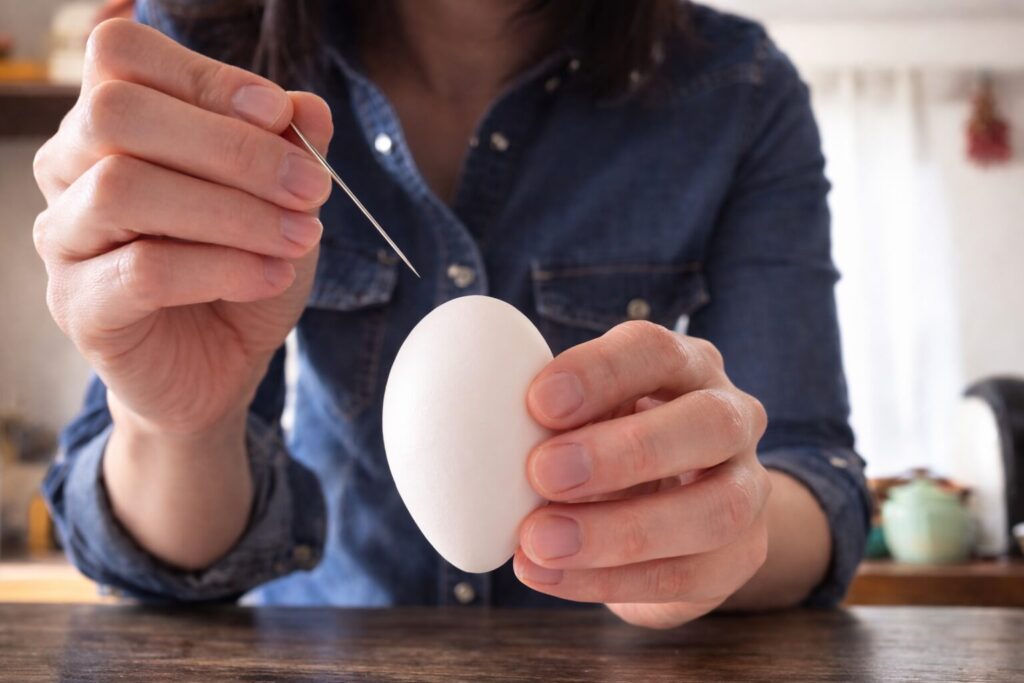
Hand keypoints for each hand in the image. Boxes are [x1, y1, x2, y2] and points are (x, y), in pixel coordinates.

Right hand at [33, 19, 332, 437]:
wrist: (223, 367)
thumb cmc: (243, 271)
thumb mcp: (282, 204)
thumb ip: (288, 149)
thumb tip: (308, 108)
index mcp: (114, 124)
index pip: (122, 54)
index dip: (204, 74)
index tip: (281, 114)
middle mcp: (71, 169)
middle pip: (116, 113)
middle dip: (232, 147)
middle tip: (311, 188)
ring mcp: (66, 238)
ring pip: (124, 189)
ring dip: (233, 212)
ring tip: (300, 239)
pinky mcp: (81, 305)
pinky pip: (143, 270)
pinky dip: (223, 268)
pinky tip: (272, 276)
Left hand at [515, 321, 770, 628]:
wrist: (675, 508)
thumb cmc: (607, 441)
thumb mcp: (582, 415)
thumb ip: (545, 419)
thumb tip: (468, 434)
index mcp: (686, 365)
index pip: (656, 351)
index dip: (601, 372)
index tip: (536, 400)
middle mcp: (732, 417)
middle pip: (707, 423)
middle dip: (624, 451)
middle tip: (542, 473)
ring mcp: (749, 488)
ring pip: (713, 512)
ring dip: (618, 532)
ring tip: (538, 542)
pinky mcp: (743, 554)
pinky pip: (688, 575)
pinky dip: (611, 581)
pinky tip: (550, 575)